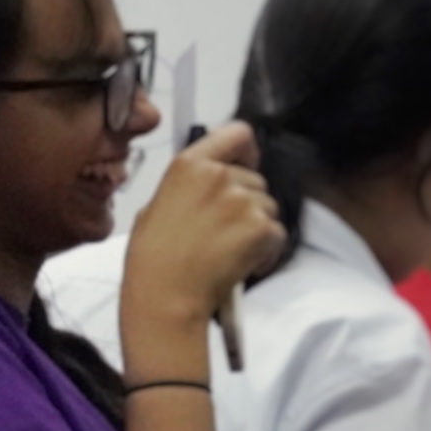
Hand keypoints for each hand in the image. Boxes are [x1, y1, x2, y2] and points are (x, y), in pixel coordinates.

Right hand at [123, 122, 285, 339]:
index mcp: (188, 166)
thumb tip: (206, 185)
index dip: (245, 150)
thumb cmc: (153, 261)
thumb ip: (187, 187)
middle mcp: (219, 176)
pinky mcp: (262, 227)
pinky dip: (265, 252)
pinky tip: (240, 265)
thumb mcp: (154, 208)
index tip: (244, 163)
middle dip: (247, 203)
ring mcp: (243, 201)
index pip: (235, 133)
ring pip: (268, 207)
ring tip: (228, 252)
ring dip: (256, 229)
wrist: (165, 297)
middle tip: (222, 232)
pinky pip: (277, 234)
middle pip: (255, 179)